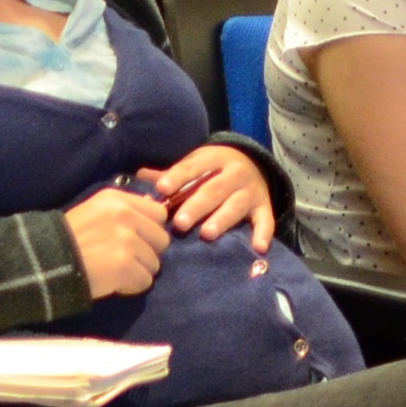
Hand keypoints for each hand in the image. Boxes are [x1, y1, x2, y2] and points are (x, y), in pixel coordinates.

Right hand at [63, 186, 173, 299]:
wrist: (44, 260)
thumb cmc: (69, 237)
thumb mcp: (95, 211)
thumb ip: (124, 210)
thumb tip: (154, 206)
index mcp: (115, 199)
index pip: (158, 213)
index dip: (150, 229)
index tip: (136, 238)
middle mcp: (123, 215)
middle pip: (162, 240)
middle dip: (147, 252)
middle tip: (124, 258)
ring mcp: (125, 240)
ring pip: (154, 264)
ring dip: (138, 271)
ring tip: (114, 270)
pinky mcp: (124, 264)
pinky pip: (145, 281)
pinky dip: (130, 286)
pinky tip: (113, 282)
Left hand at [151, 145, 275, 254]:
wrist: (253, 164)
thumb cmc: (212, 169)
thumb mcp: (195, 165)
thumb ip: (170, 175)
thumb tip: (140, 178)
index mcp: (213, 159)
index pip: (193, 167)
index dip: (177, 177)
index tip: (162, 189)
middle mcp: (234, 173)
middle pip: (213, 190)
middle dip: (196, 206)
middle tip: (180, 223)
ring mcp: (251, 191)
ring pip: (236, 205)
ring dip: (221, 220)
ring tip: (207, 234)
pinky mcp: (264, 207)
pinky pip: (265, 221)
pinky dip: (263, 234)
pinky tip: (258, 248)